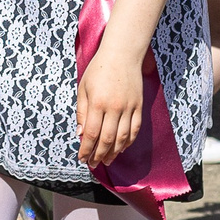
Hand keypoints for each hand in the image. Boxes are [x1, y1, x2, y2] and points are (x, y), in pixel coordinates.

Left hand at [75, 42, 145, 167]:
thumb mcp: (83, 88)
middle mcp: (114, 108)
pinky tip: (121, 148)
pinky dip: (128, 142)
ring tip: (106, 161)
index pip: (91, 134)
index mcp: (97, 103)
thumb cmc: (98, 70)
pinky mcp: (139, 106)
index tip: (82, 158)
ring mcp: (129, 108)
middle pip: (106, 140)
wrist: (122, 54)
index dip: (86, 150)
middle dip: (99, 155)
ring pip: (122, 138)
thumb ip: (82, 112)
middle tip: (93, 164)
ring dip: (113, 152)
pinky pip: (134, 129)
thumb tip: (81, 134)